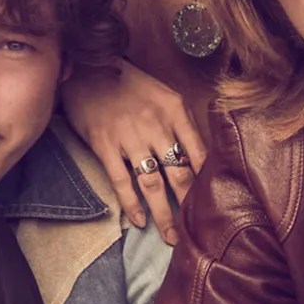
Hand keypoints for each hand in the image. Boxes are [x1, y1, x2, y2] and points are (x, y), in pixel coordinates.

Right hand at [60, 63, 205, 246]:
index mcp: (175, 111)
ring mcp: (130, 138)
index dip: (208, 182)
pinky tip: (140, 222)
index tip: (214, 204)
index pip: (199, 153)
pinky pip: (121, 182)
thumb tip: (199, 158)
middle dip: (189, 206)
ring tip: (171, 237)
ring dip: (164, 215)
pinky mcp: (105, 146)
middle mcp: (156, 126)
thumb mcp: (165, 94)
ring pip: (153, 185)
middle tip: (197, 231)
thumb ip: (182, 123)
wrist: (89, 67)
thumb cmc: (130, 83)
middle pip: (179, 174)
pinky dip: (132, 205)